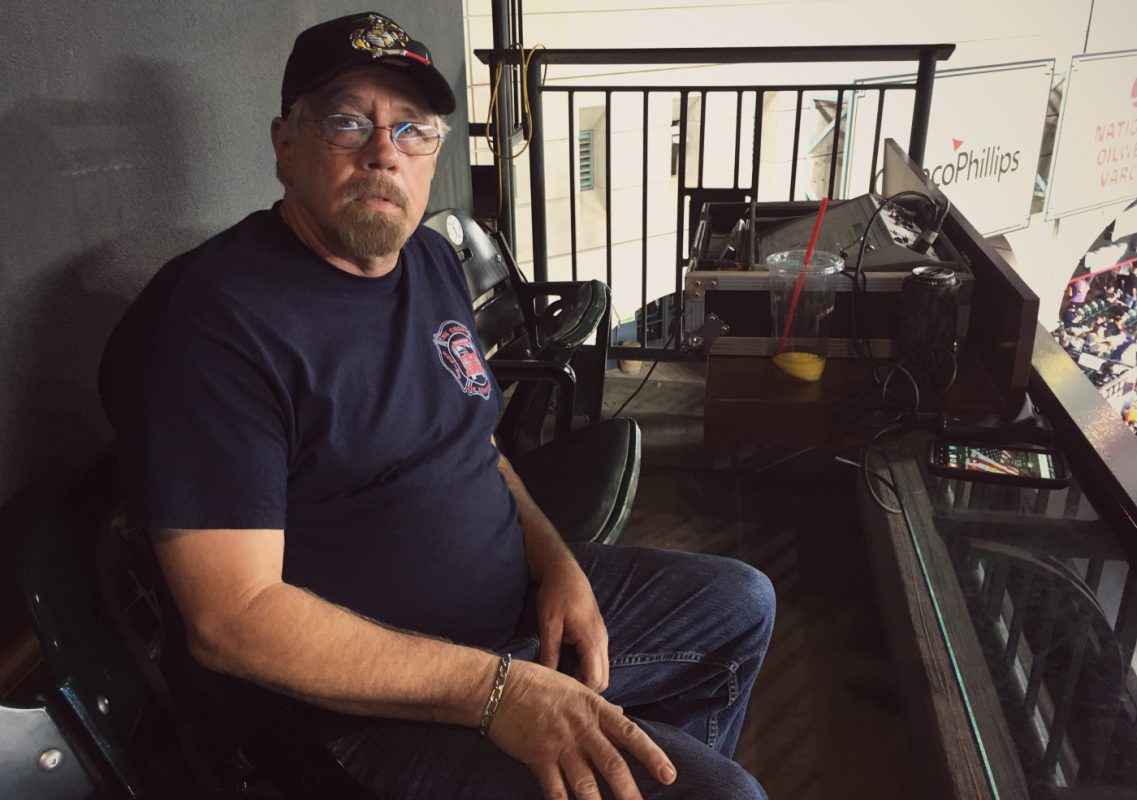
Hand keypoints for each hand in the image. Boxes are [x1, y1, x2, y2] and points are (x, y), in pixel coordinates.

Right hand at [489, 660, 676, 799]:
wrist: (499, 687)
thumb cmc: (538, 684)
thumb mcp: (575, 688)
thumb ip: (599, 706)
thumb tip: (622, 714)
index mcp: (594, 708)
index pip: (630, 733)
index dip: (652, 755)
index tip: (669, 774)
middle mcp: (581, 728)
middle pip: (612, 764)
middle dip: (630, 792)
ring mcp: (559, 745)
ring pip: (586, 783)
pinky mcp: (538, 758)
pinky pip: (555, 790)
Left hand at [535, 554, 608, 691]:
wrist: (564, 571)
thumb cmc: (555, 594)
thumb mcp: (548, 624)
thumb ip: (550, 653)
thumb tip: (547, 680)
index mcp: (592, 640)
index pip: (595, 680)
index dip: (579, 691)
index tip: (559, 693)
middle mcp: (602, 641)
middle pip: (602, 680)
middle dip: (584, 689)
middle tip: (560, 689)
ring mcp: (601, 637)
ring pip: (600, 670)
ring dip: (584, 678)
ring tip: (560, 679)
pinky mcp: (596, 634)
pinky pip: (596, 660)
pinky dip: (584, 668)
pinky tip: (565, 665)